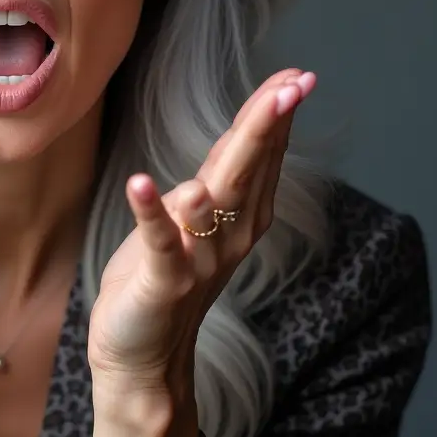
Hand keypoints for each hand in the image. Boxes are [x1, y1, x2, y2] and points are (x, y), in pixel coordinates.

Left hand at [88, 68, 315, 417]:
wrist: (144, 359)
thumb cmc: (163, 281)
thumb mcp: (193, 221)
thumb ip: (218, 179)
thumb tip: (246, 132)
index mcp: (237, 219)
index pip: (257, 157)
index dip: (273, 117)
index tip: (296, 77)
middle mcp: (227, 237)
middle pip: (246, 172)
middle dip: (267, 128)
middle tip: (294, 87)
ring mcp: (197, 261)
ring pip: (211, 207)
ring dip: (224, 169)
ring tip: (239, 131)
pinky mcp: (162, 282)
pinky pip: (158, 242)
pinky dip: (150, 212)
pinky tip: (140, 182)